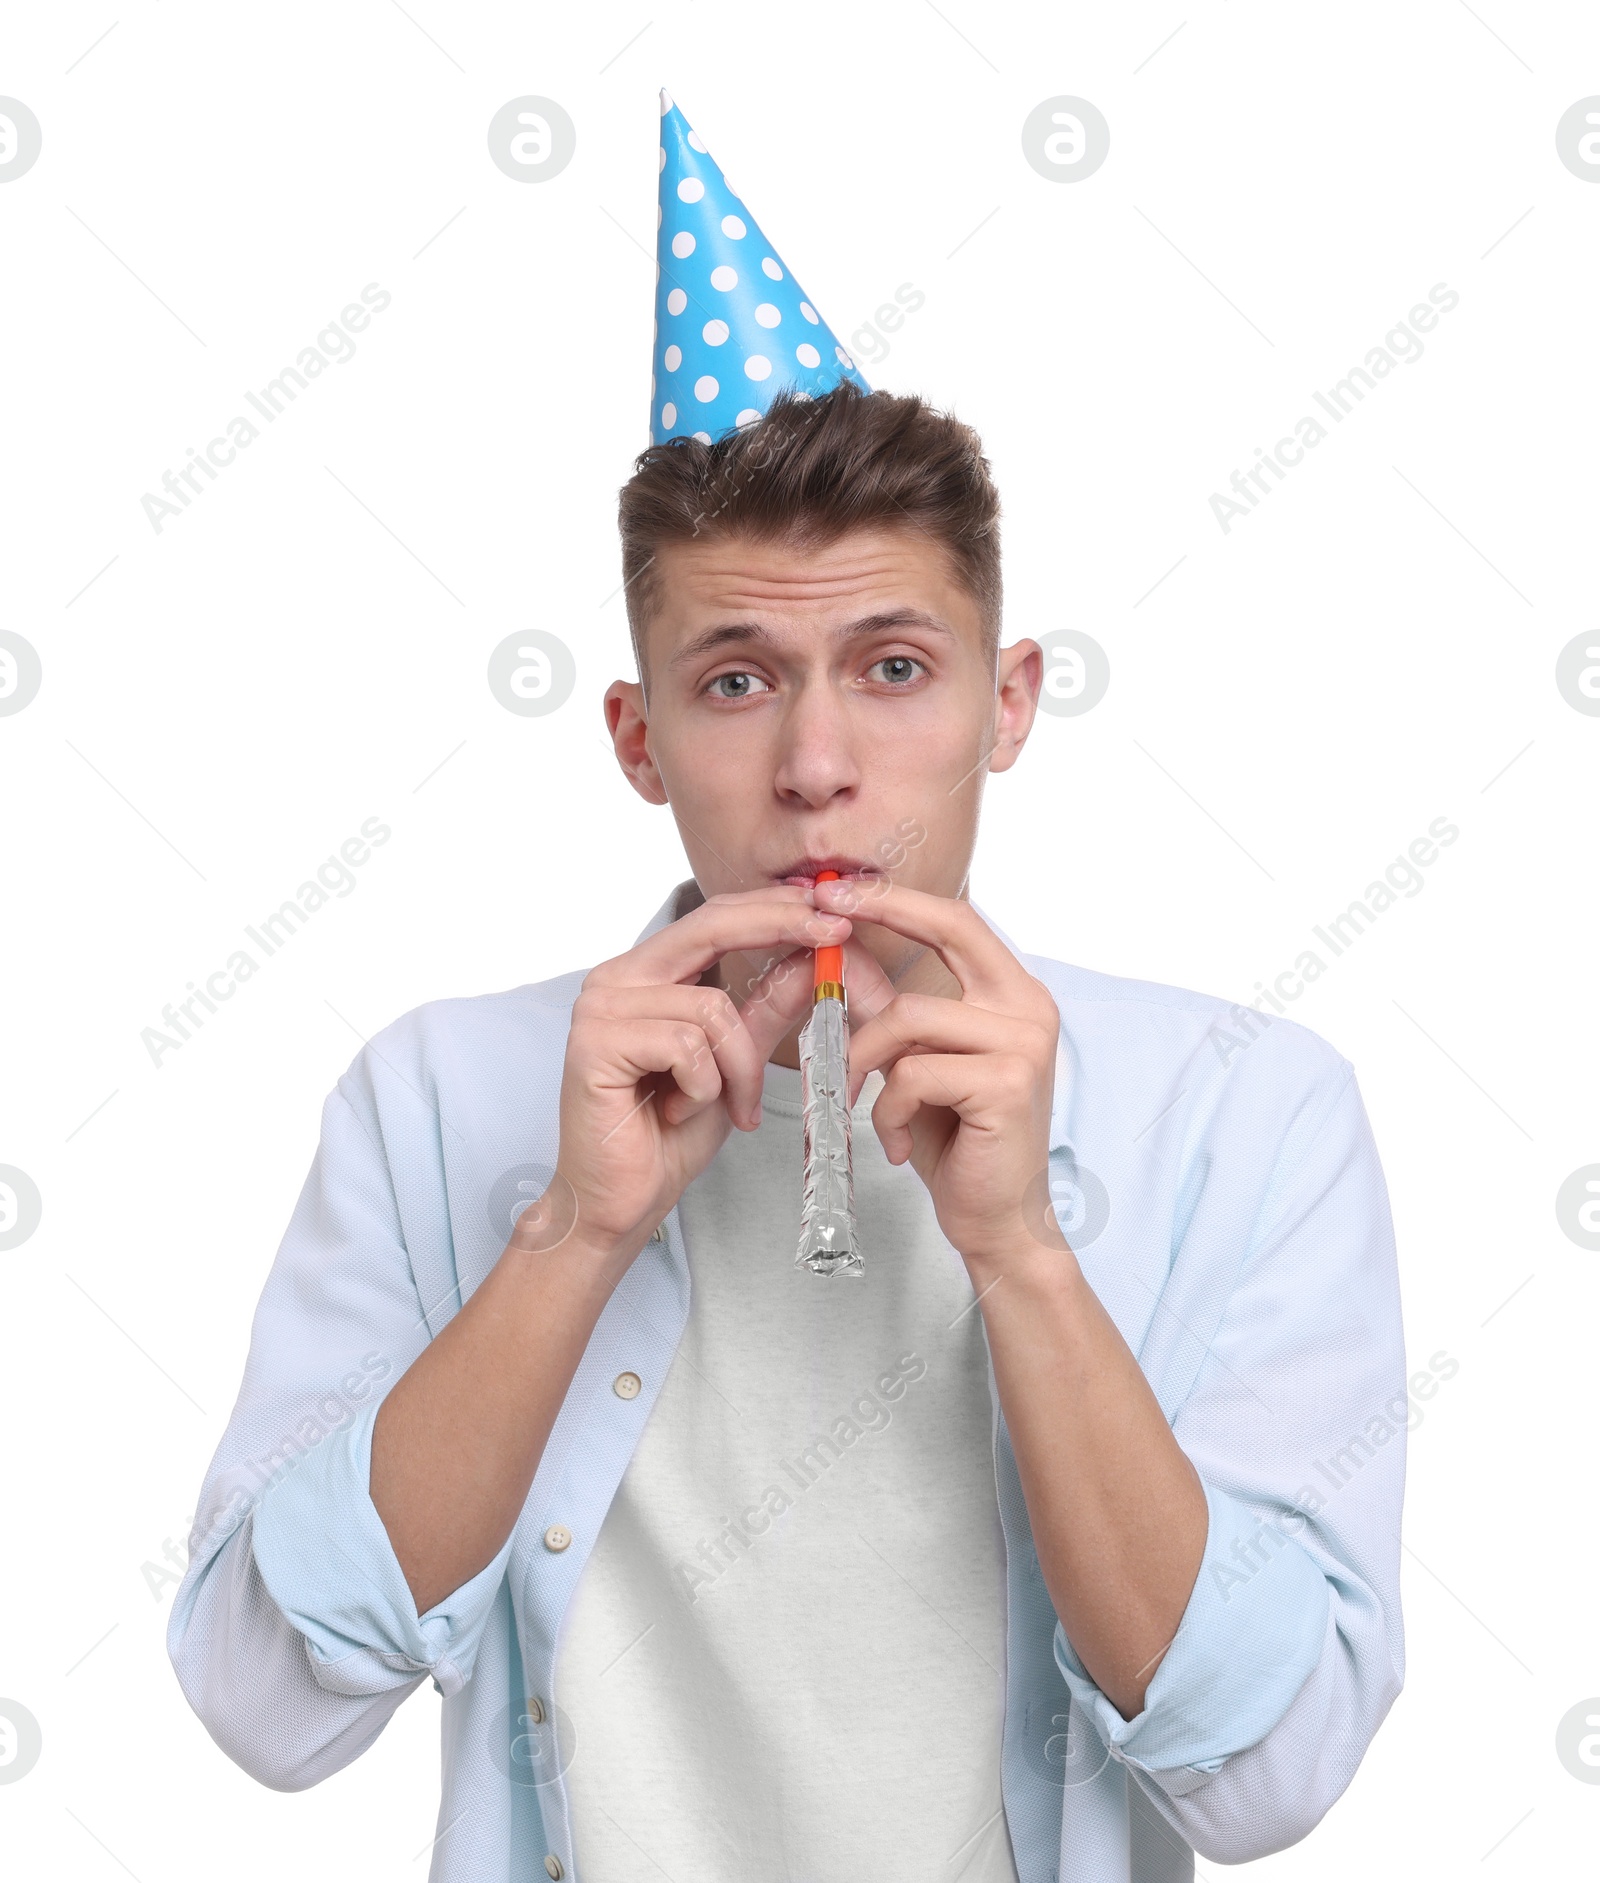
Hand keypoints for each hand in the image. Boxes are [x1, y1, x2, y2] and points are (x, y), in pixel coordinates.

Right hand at [535, 888, 849, 1285]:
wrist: (623, 1200)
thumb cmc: (670, 1133)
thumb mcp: (735, 1061)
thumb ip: (765, 1009)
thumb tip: (814, 959)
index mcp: (645, 974)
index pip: (713, 918)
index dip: (774, 908)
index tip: (832, 911)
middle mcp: (616, 979)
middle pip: (710, 928)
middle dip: (781, 927)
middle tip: (834, 937)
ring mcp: (599, 1009)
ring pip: (711, 1007)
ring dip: (738, 1067)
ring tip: (725, 1106)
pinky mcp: (594, 1045)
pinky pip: (686, 1047)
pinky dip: (704, 1087)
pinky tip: (679, 1111)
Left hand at [814, 877, 1062, 1278]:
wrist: (997, 1222)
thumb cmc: (958, 1145)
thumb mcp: (915, 1067)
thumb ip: (889, 1014)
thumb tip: (843, 958)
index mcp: (1014, 995)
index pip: (957, 920)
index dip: (897, 898)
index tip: (839, 889)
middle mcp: (1029, 1008)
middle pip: (948, 930)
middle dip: (882, 912)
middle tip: (822, 915)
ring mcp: (1023, 1043)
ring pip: (907, 1017)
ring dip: (864, 1064)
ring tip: (863, 1109)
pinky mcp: (1005, 1083)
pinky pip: (911, 1074)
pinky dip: (888, 1112)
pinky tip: (901, 1145)